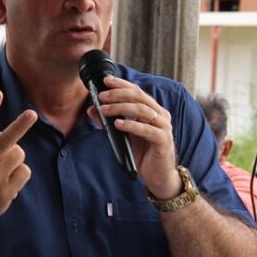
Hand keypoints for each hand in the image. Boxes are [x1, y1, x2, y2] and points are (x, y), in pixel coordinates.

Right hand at [0, 90, 36, 223]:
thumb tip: (13, 135)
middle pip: (5, 140)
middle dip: (20, 126)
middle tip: (32, 114)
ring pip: (19, 154)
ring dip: (16, 158)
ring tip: (3, 170)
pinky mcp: (5, 191)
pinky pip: (24, 171)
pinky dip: (20, 174)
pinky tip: (8, 183)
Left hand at [90, 75, 180, 197]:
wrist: (158, 176)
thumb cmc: (143, 154)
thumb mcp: (123, 135)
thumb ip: (110, 121)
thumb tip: (92, 109)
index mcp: (152, 110)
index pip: (137, 91)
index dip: (122, 84)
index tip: (106, 80)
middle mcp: (160, 115)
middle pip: (139, 97)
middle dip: (118, 94)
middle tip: (102, 96)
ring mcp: (163, 127)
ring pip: (142, 110)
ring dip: (121, 108)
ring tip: (105, 110)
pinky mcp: (163, 141)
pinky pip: (147, 130)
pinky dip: (131, 125)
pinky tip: (117, 124)